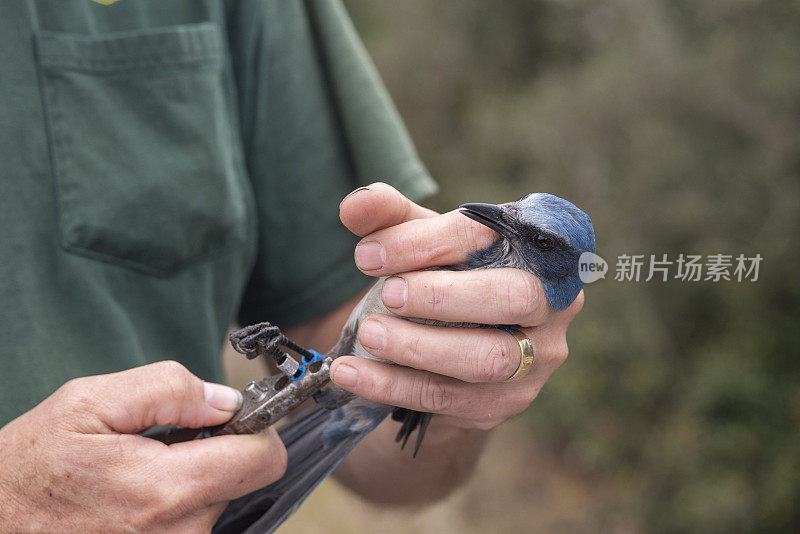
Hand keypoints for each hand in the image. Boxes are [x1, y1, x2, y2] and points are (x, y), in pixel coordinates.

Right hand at [0, 361, 286, 531]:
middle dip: (216, 453)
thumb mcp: (88, 403)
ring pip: (217, 504)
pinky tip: (136, 498)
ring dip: (192, 481)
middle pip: (241, 481)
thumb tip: (227, 400)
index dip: (257, 430)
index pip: (263, 460)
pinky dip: (177, 506)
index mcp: (165, 490)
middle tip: (165, 443)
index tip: (238, 418)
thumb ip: (168, 389)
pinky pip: (193, 526)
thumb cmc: (29, 467)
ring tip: (138, 473)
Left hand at [331, 183, 583, 430]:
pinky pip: (447, 398)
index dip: (428, 243)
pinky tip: (351, 373)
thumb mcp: (422, 244)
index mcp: (537, 248)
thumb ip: (390, 217)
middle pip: (512, 298)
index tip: (370, 253)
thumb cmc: (444, 280)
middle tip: (388, 293)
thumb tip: (356, 205)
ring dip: (418, 346)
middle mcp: (553, 304)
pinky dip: (392, 385)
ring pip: (485, 358)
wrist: (452, 351)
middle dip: (443, 295)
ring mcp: (536, 359)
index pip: (491, 237)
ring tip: (369, 333)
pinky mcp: (505, 403)